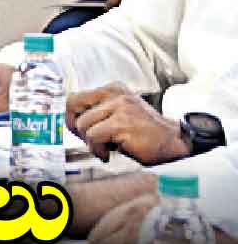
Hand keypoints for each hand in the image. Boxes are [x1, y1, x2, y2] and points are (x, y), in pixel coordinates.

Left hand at [68, 82, 188, 163]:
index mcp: (113, 89)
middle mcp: (116, 94)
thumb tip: (70, 121)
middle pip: (73, 105)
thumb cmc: (143, 133)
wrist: (174, 144)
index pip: (75, 97)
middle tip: (88, 140)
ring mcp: (121, 107)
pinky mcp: (124, 122)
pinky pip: (94, 136)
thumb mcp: (117, 115)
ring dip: (90, 142)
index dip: (72, 117)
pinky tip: (109, 153)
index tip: (80, 132)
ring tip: (105, 148)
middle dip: (75, 127)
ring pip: (83, 124)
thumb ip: (97, 113)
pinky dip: (98, 149)